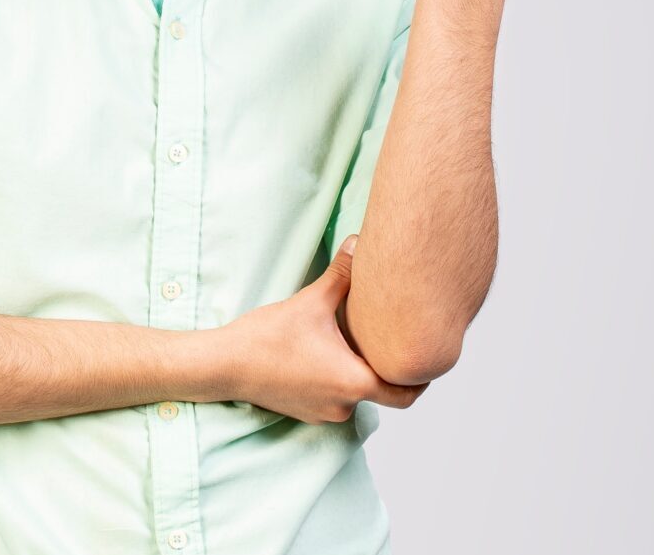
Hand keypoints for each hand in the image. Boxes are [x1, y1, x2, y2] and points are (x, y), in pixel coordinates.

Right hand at [222, 237, 430, 423]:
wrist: (225, 364)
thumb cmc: (268, 337)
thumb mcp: (311, 301)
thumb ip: (342, 275)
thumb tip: (360, 241)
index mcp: (354, 382)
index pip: (407, 393)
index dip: (423, 377)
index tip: (427, 358)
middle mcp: (344, 405)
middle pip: (385, 393)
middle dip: (392, 370)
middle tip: (399, 344)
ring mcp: (325, 413)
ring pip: (360, 395)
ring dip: (363, 373)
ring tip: (363, 343)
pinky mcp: (308, 412)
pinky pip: (338, 398)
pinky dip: (343, 379)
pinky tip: (334, 353)